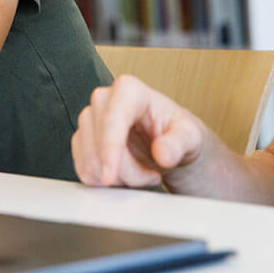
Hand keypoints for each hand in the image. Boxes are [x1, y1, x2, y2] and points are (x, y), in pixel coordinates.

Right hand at [72, 74, 211, 189]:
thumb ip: (178, 144)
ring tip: (141, 174)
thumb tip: (162, 153)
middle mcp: (105, 100)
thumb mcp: (191, 138)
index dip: (108, 148)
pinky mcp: (83, 140)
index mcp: (130, 90)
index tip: (110, 176)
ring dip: (115, 179)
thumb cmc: (180, 134)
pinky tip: (125, 177)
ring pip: (88, 160)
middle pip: (98, 143)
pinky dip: (103, 181)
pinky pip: (82, 169)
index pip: (111, 118)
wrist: (171, 146)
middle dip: (123, 171)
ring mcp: (90, 119)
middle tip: (151, 176)